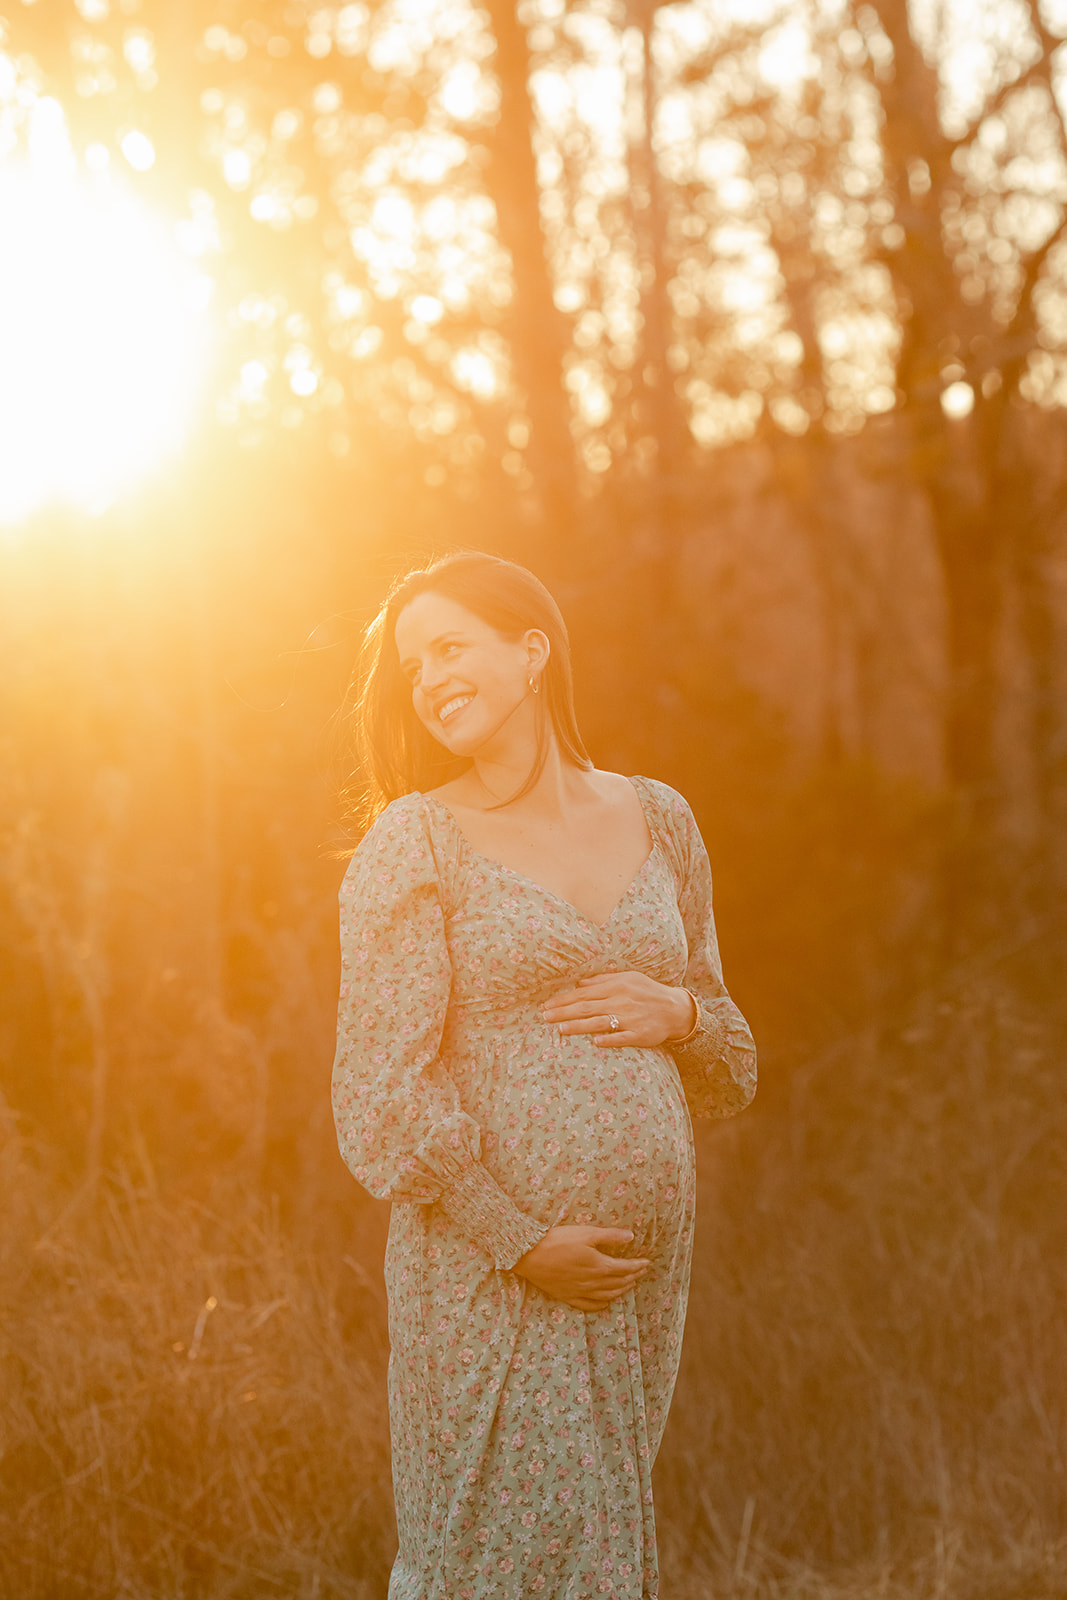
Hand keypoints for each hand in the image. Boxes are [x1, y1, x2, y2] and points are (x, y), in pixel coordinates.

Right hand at [512, 1225, 649, 1311]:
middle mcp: (593, 1282)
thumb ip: (610, 1236)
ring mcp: (580, 1291)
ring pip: (607, 1294)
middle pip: (618, 1282)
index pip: (625, 1268)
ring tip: (629, 1285)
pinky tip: (606, 1302)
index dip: (638, 1266)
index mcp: (599, 1266)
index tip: (647, 1263)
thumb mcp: (586, 1233)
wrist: (529, 1255)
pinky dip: (601, 1304)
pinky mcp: (567, 1296)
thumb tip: (631, 1237)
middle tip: (641, 1272)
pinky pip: (589, 1305)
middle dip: (632, 1277)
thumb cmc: (558, 1240)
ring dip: (621, 1290)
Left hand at [542, 970, 695, 1047]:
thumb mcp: (628, 978)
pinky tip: (595, 1042)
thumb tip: (579, 983)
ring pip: (600, 1022)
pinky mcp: (640, 1034)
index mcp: (616, 986)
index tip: (546, 1005)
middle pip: (587, 1007)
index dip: (564, 999)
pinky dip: (609, 1039)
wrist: (675, 1009)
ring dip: (580, 1026)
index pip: (584, 993)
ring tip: (561, 1029)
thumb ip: (603, 980)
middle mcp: (621, 1001)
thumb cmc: (647, 992)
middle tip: (545, 1017)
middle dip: (564, 1012)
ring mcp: (631, 1019)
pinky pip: (623, 1037)